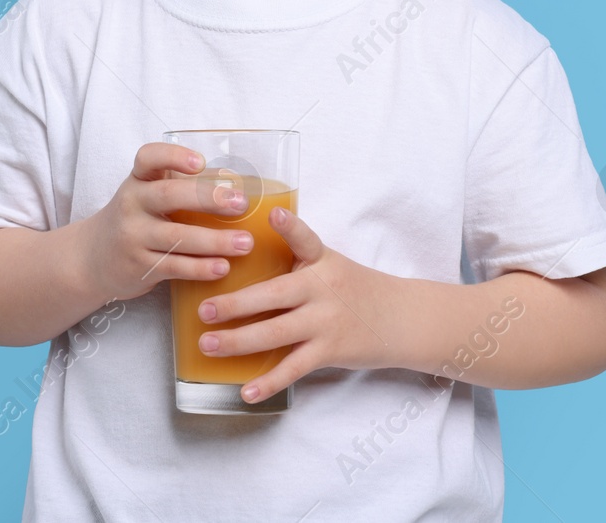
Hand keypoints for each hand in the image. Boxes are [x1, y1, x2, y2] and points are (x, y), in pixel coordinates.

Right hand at [74, 142, 257, 302]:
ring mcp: (133, 236)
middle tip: (240, 204)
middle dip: (208, 198)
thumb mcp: (147, 196)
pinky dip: (200, 268)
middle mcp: (132, 204)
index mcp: (138, 180)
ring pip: (176, 237)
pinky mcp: (139, 266)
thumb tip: (234, 181)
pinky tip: (223, 267)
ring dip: (214, 240)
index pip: (148, 158)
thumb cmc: (135, 220)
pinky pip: (174, 266)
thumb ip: (181, 186)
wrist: (94, 258)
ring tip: (245, 242)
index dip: (174, 156)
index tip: (200, 162)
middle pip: (168, 196)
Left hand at [195, 205, 406, 404]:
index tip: (273, 214)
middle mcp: (322, 289)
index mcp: (320, 260)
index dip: (290, 226)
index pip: (305, 239)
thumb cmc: (353, 288)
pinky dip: (269, 382)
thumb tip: (243, 248)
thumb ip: (296, 257)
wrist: (401, 318)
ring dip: (239, 342)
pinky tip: (246, 391)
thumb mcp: (330, 263)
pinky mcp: (330, 351)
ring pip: (277, 333)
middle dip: (236, 304)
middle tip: (204, 310)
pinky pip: (294, 368)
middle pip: (274, 295)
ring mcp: (326, 322)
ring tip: (208, 345)